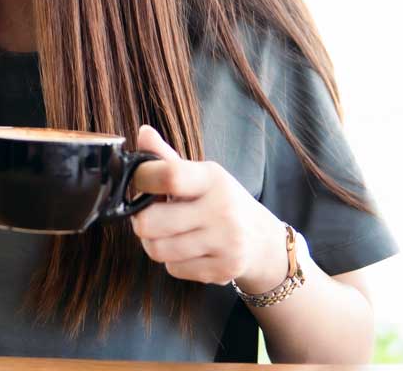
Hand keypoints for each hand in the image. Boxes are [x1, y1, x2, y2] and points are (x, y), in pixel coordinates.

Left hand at [130, 125, 288, 291]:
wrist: (263, 241)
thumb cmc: (221, 201)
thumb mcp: (200, 176)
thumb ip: (167, 158)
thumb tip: (142, 132)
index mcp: (212, 179)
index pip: (170, 176)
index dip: (143, 179)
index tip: (140, 182)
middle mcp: (222, 210)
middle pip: (150, 222)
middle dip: (141, 221)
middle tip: (149, 216)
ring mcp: (225, 242)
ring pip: (158, 250)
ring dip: (154, 243)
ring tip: (166, 234)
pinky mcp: (223, 269)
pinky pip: (173, 269)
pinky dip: (173, 262)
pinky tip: (187, 250)